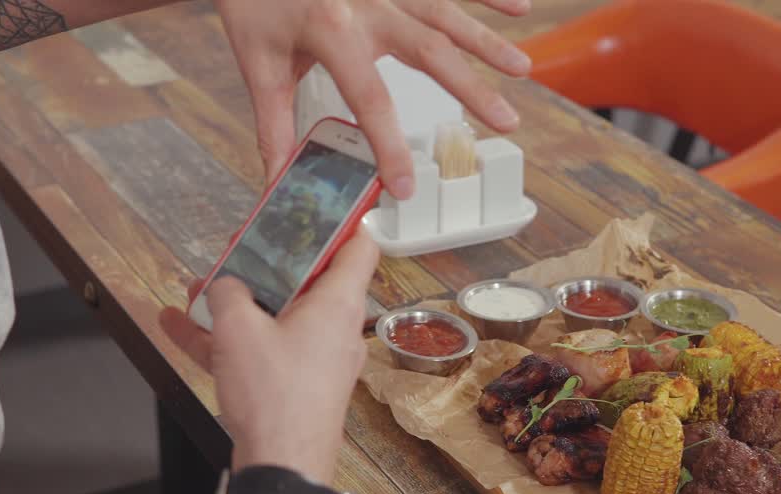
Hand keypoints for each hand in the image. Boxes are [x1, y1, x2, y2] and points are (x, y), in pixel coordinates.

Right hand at [159, 230, 379, 484]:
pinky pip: (266, 348)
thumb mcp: (237, 330)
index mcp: (338, 303)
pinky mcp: (301, 383)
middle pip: (310, 279)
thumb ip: (227, 293)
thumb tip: (222, 286)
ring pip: (281, 314)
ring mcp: (321, 358)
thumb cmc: (276, 400)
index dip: (344, 220)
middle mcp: (337, 328)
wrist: (282, 467)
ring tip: (199, 289)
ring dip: (242, 301)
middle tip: (240, 248)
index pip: (359, 246)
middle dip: (270, 262)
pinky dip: (232, 338)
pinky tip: (181, 329)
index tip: (321, 204)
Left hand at [213, 0, 532, 199]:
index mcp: (333, 31)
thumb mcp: (258, 62)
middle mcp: (369, 2)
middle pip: (431, 52)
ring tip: (523, 70)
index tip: (406, 187)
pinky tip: (520, 7)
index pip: (371, 101)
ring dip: (487, 41)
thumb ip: (274, 124)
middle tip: (507, 123)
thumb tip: (280, 178)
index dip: (390, 149)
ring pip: (446, 13)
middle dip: (471, 89)